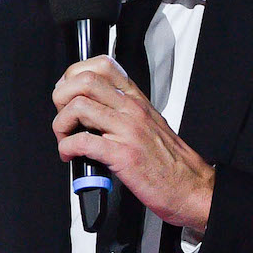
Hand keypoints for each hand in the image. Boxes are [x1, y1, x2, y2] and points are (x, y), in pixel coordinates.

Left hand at [51, 55, 214, 232]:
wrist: (191, 187)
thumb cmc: (169, 160)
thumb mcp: (148, 123)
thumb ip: (122, 111)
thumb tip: (89, 107)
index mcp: (136, 100)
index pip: (101, 65)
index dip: (74, 75)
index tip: (68, 93)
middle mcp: (132, 109)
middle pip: (83, 80)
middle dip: (61, 97)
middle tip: (63, 117)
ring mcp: (128, 130)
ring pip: (78, 107)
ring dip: (61, 124)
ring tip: (65, 138)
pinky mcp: (123, 155)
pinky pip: (83, 142)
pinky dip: (67, 148)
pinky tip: (71, 156)